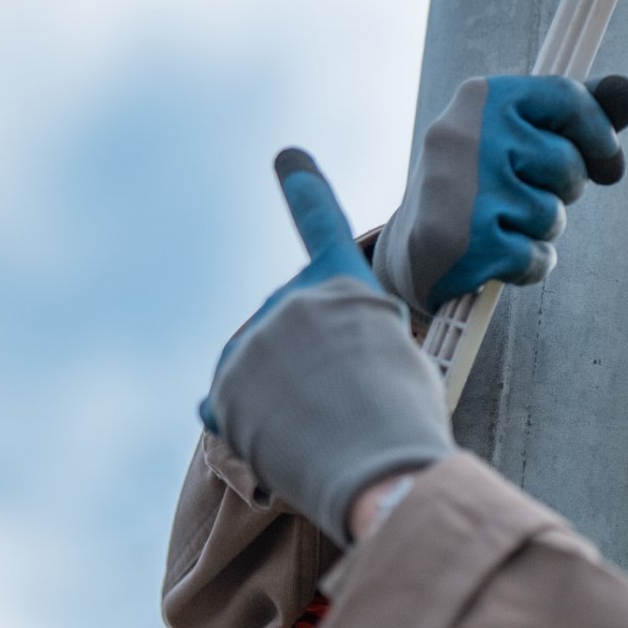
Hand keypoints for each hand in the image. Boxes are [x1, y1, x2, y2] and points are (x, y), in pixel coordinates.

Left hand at [202, 153, 454, 542]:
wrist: (378, 470)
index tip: (288, 157)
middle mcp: (292, 299)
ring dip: (273, 394)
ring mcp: (253, 342)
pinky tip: (275, 443)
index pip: (323, 223)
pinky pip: (224, 403)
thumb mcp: (397, 355)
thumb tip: (299, 366)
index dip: (306, 188)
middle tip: (340, 402)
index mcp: (345, 284)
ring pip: (254, 365)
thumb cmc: (404, 420)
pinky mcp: (222, 387)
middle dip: (301, 359)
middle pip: (286, 325)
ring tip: (315, 430)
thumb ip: (349, 339)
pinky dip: (244, 423)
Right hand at [373, 73, 627, 316]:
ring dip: (540, 229)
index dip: (598, 130)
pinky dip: (527, 264)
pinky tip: (497, 258)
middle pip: (566, 163)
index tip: (605, 154)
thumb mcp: (515, 137)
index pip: (566, 97)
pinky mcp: (470, 246)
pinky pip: (537, 258)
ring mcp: (467, 192)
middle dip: (563, 189)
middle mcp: (467, 137)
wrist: (412, 250)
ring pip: (552, 215)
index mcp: (479, 99)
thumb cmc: (478, 185)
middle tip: (526, 195)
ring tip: (503, 225)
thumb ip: (573, 116)